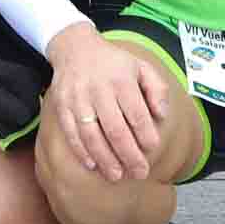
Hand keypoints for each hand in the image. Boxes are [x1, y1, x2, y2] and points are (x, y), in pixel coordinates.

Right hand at [42, 22, 170, 180]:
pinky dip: (81, 151)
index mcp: (122, 80)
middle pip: (115, 129)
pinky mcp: (62, 106)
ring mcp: (78, 99)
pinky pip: (71, 132)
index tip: (152, 149)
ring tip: (117, 176)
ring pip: (91, 135)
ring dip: (105, 158)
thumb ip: (157, 89)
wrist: (75, 48)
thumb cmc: (114, 63)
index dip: (145, 134)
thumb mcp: (141, 66)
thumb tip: (162, 116)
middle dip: (129, 155)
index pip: (136, 114)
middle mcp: (99, 90)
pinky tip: (92, 164)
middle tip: (140, 172)